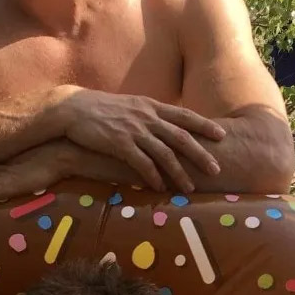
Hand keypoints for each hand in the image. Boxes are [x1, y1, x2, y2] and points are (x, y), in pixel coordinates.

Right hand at [57, 87, 224, 192]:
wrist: (73, 109)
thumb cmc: (101, 109)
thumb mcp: (130, 106)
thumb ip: (148, 114)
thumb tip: (163, 125)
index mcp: (151, 106)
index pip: (184, 116)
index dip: (204, 125)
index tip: (222, 134)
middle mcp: (146, 117)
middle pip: (181, 137)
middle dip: (201, 154)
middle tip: (216, 169)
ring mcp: (134, 130)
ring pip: (164, 154)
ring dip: (179, 173)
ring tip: (190, 188)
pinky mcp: (119, 144)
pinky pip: (142, 163)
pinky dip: (154, 176)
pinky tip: (161, 188)